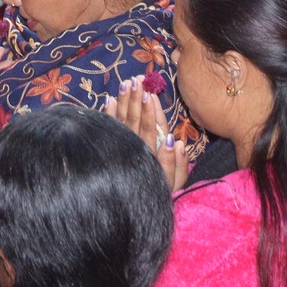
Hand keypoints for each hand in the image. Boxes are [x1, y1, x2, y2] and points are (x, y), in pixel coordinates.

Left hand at [104, 76, 189, 190]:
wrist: (128, 206)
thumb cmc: (158, 192)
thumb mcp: (174, 183)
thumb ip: (178, 164)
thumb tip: (177, 141)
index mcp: (153, 157)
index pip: (154, 130)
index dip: (152, 112)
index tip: (150, 93)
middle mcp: (136, 151)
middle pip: (136, 122)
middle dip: (137, 99)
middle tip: (137, 80)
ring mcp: (122, 149)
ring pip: (123, 122)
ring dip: (124, 102)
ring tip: (126, 83)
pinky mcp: (109, 149)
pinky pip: (109, 130)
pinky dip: (109, 114)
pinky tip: (110, 100)